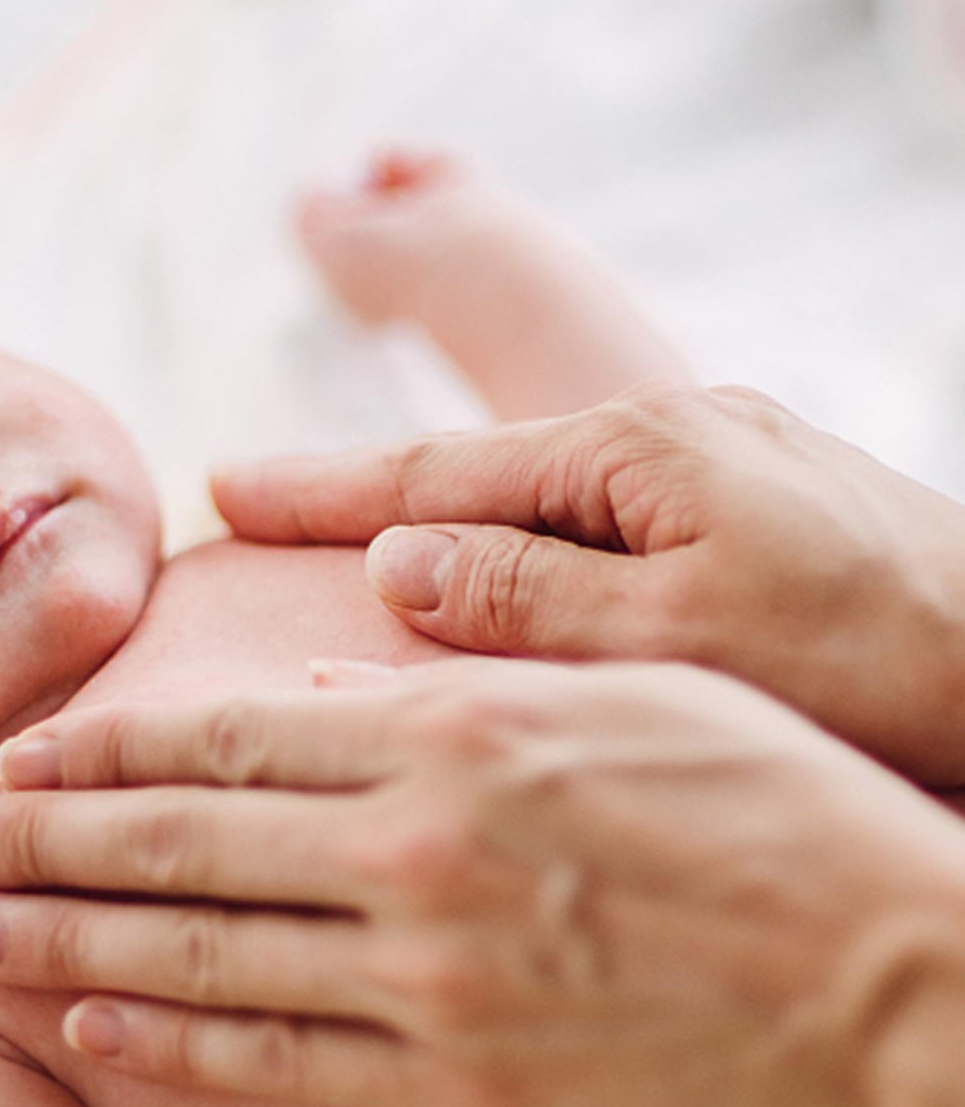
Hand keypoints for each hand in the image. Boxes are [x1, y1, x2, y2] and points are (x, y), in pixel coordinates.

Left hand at [0, 663, 964, 1106]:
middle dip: (31, 841)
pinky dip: (168, 1038)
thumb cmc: (769, 806)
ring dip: (57, 940)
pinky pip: (276, 1060)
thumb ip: (453, 682)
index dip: (99, 748)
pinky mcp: (457, 1086)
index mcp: (448, 733)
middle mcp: (411, 849)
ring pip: (195, 951)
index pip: (223, 736)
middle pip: (172, 839)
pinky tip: (82, 1022)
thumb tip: (322, 674)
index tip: (13, 757)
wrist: (892, 970)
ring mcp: (426, 977)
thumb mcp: (617, 693)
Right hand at [212, 383, 964, 787]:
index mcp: (642, 452)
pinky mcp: (756, 519)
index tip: (224, 487)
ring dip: (432, 509)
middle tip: (245, 487)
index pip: (437, 472)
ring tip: (341, 524)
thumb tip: (394, 561)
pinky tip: (489, 560)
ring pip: (532, 495)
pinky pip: (593, 523)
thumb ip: (529, 596)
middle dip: (352, 482)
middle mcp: (675, 438)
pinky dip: (512, 541)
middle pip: (474, 464)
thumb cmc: (882, 668)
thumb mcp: (685, 638)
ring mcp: (720, 472)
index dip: (320, 491)